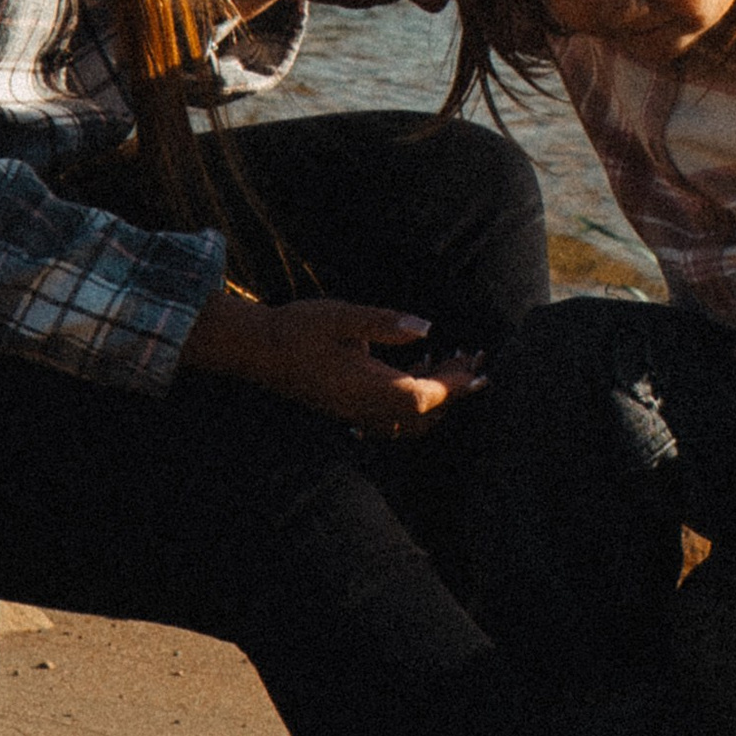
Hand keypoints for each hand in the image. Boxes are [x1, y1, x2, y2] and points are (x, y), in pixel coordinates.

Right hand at [185, 290, 482, 431]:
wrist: (257, 350)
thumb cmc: (298, 328)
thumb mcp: (341, 316)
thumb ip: (384, 323)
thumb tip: (425, 328)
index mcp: (363, 387)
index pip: (420, 396)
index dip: (452, 386)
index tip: (478, 370)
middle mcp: (362, 408)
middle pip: (421, 413)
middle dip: (453, 390)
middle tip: (475, 360)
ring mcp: (355, 413)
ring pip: (409, 419)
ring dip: (438, 396)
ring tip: (456, 363)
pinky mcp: (350, 409)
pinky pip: (393, 416)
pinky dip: (416, 398)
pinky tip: (420, 365)